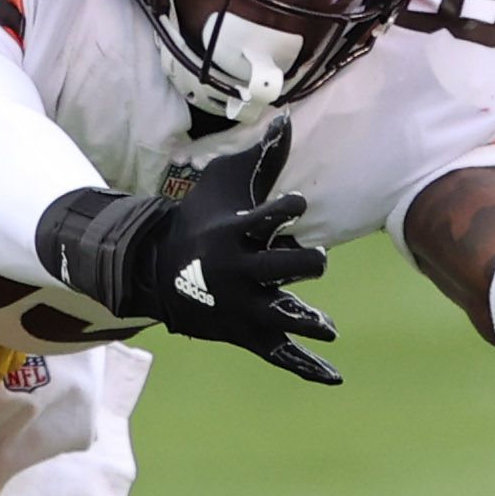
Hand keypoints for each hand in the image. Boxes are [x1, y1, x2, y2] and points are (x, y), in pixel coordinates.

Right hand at [33, 115, 339, 382]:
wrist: (159, 270)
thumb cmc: (201, 219)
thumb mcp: (223, 184)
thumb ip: (260, 157)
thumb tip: (287, 117)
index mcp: (234, 234)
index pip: (267, 219)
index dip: (287, 210)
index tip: (296, 206)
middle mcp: (238, 272)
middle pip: (284, 269)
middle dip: (305, 263)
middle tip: (313, 261)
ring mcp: (241, 306)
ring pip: (282, 316)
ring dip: (308, 320)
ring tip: (327, 326)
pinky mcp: (246, 332)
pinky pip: (279, 354)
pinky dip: (306, 367)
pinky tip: (335, 378)